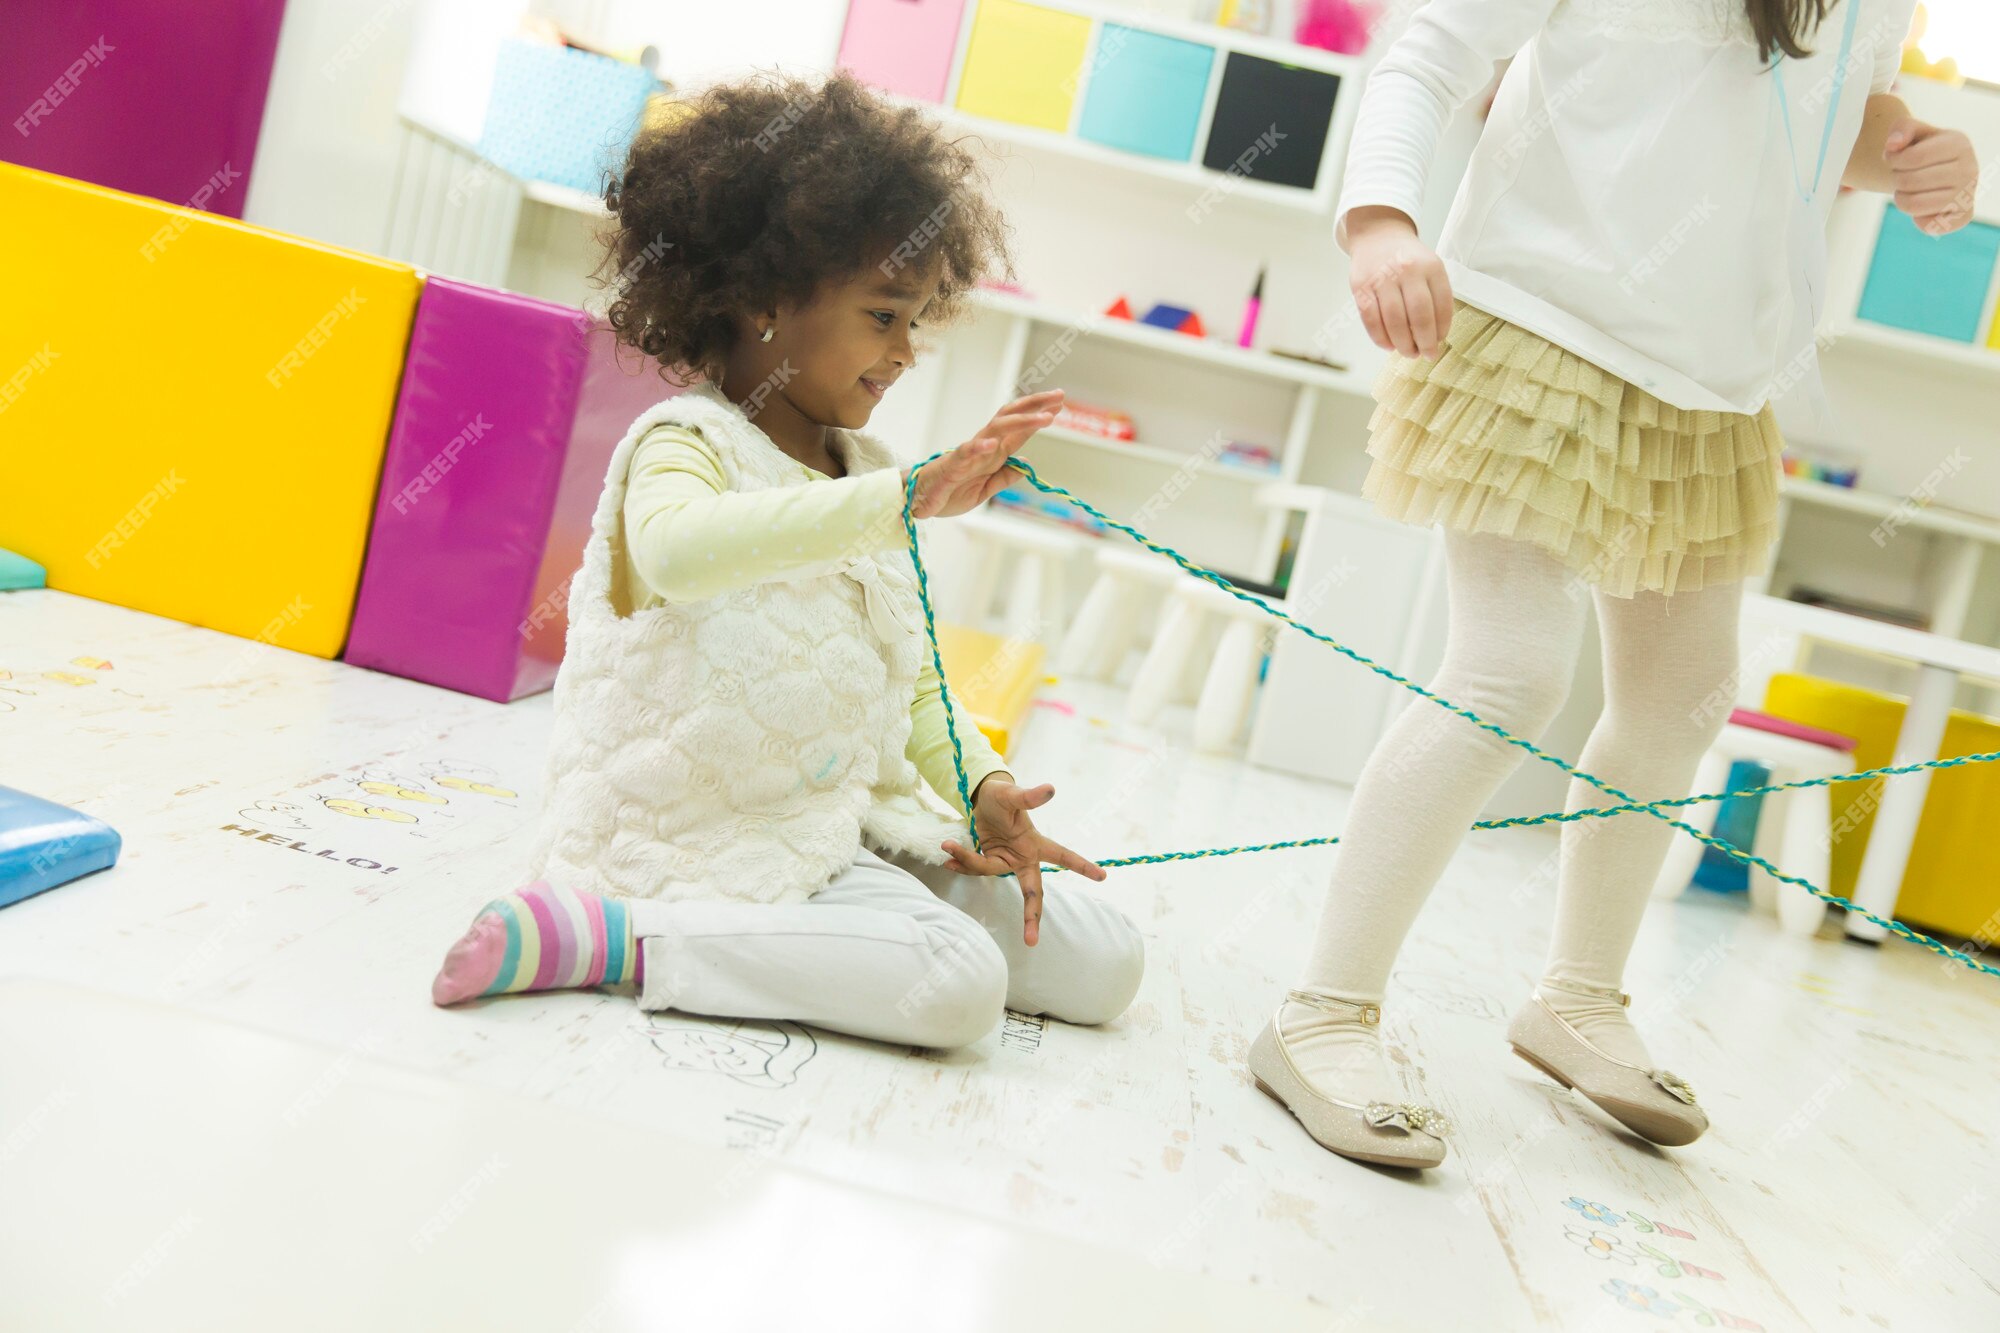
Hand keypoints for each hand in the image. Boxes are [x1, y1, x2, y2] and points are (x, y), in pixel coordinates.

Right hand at [902, 390, 1063, 519]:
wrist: (918, 502)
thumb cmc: (949, 493)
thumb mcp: (985, 490)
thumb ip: (1005, 477)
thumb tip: (1027, 464)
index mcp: (992, 453)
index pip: (1019, 429)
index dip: (1039, 416)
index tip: (1059, 404)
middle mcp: (983, 447)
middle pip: (1011, 419)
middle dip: (1035, 406)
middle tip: (1059, 396)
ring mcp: (968, 454)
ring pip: (996, 430)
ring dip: (1021, 422)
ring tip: (1044, 418)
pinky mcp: (952, 466)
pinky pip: (966, 453)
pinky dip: (980, 447)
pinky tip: (995, 444)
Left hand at [940, 774, 1105, 945]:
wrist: (979, 799)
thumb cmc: (1001, 796)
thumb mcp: (1011, 795)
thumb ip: (1028, 797)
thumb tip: (1050, 789)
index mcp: (1034, 844)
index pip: (1062, 856)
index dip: (1081, 866)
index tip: (1102, 876)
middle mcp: (1022, 857)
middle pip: (1032, 891)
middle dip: (1032, 915)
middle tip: (1032, 941)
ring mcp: (1004, 861)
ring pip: (989, 872)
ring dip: (969, 862)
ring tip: (949, 848)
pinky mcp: (987, 861)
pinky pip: (975, 869)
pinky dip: (961, 863)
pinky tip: (948, 858)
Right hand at [1346, 205, 1451, 360]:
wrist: (1378, 235)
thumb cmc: (1407, 259)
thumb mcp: (1430, 267)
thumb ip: (1435, 295)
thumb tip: (1434, 336)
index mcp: (1431, 266)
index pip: (1442, 304)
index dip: (1442, 329)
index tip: (1440, 342)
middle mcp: (1407, 270)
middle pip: (1419, 315)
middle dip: (1424, 341)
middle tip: (1426, 354)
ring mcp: (1382, 278)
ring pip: (1394, 320)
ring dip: (1403, 343)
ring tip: (1408, 352)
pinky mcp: (1361, 287)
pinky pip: (1371, 319)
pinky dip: (1380, 337)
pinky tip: (1388, 345)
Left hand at [1884, 120, 1977, 234]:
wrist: (1935, 170)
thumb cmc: (1920, 148)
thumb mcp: (1910, 130)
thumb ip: (1900, 128)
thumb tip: (1893, 146)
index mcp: (1959, 143)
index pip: (1913, 157)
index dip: (1892, 160)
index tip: (1892, 158)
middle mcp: (1970, 168)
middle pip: (1910, 182)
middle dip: (1896, 179)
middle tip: (1902, 175)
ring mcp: (1969, 194)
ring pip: (1913, 205)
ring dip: (1901, 199)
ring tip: (1908, 190)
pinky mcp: (1964, 216)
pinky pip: (1929, 226)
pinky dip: (1917, 219)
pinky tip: (1923, 206)